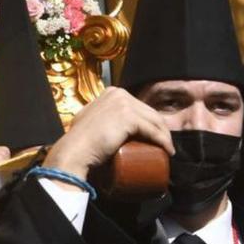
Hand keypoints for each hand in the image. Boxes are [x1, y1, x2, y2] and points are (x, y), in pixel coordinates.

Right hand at [44, 87, 173, 182]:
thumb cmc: (81, 140)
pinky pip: (153, 130)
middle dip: (160, 129)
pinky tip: (168, 150)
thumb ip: (96, 114)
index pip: (139, 106)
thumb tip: (102, 124)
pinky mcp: (129, 117)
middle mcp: (118, 93)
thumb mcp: (90, 119)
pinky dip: (164, 141)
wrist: (75, 149)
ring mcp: (124, 103)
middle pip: (148, 112)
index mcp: (111, 92)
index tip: (153, 136)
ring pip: (154, 120)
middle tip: (163, 146)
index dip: (150, 122)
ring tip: (166, 150)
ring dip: (165, 137)